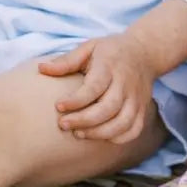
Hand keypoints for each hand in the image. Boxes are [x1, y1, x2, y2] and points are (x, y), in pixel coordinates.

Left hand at [39, 32, 154, 144]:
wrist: (144, 51)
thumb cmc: (110, 51)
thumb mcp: (89, 48)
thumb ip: (66, 61)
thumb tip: (41, 69)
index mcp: (110, 66)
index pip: (95, 87)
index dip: (76, 100)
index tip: (58, 106)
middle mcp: (125, 83)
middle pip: (109, 108)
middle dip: (84, 120)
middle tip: (63, 124)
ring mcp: (136, 98)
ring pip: (122, 122)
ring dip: (100, 133)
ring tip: (78, 134)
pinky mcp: (143, 108)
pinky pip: (134, 129)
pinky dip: (118, 138)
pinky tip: (100, 137)